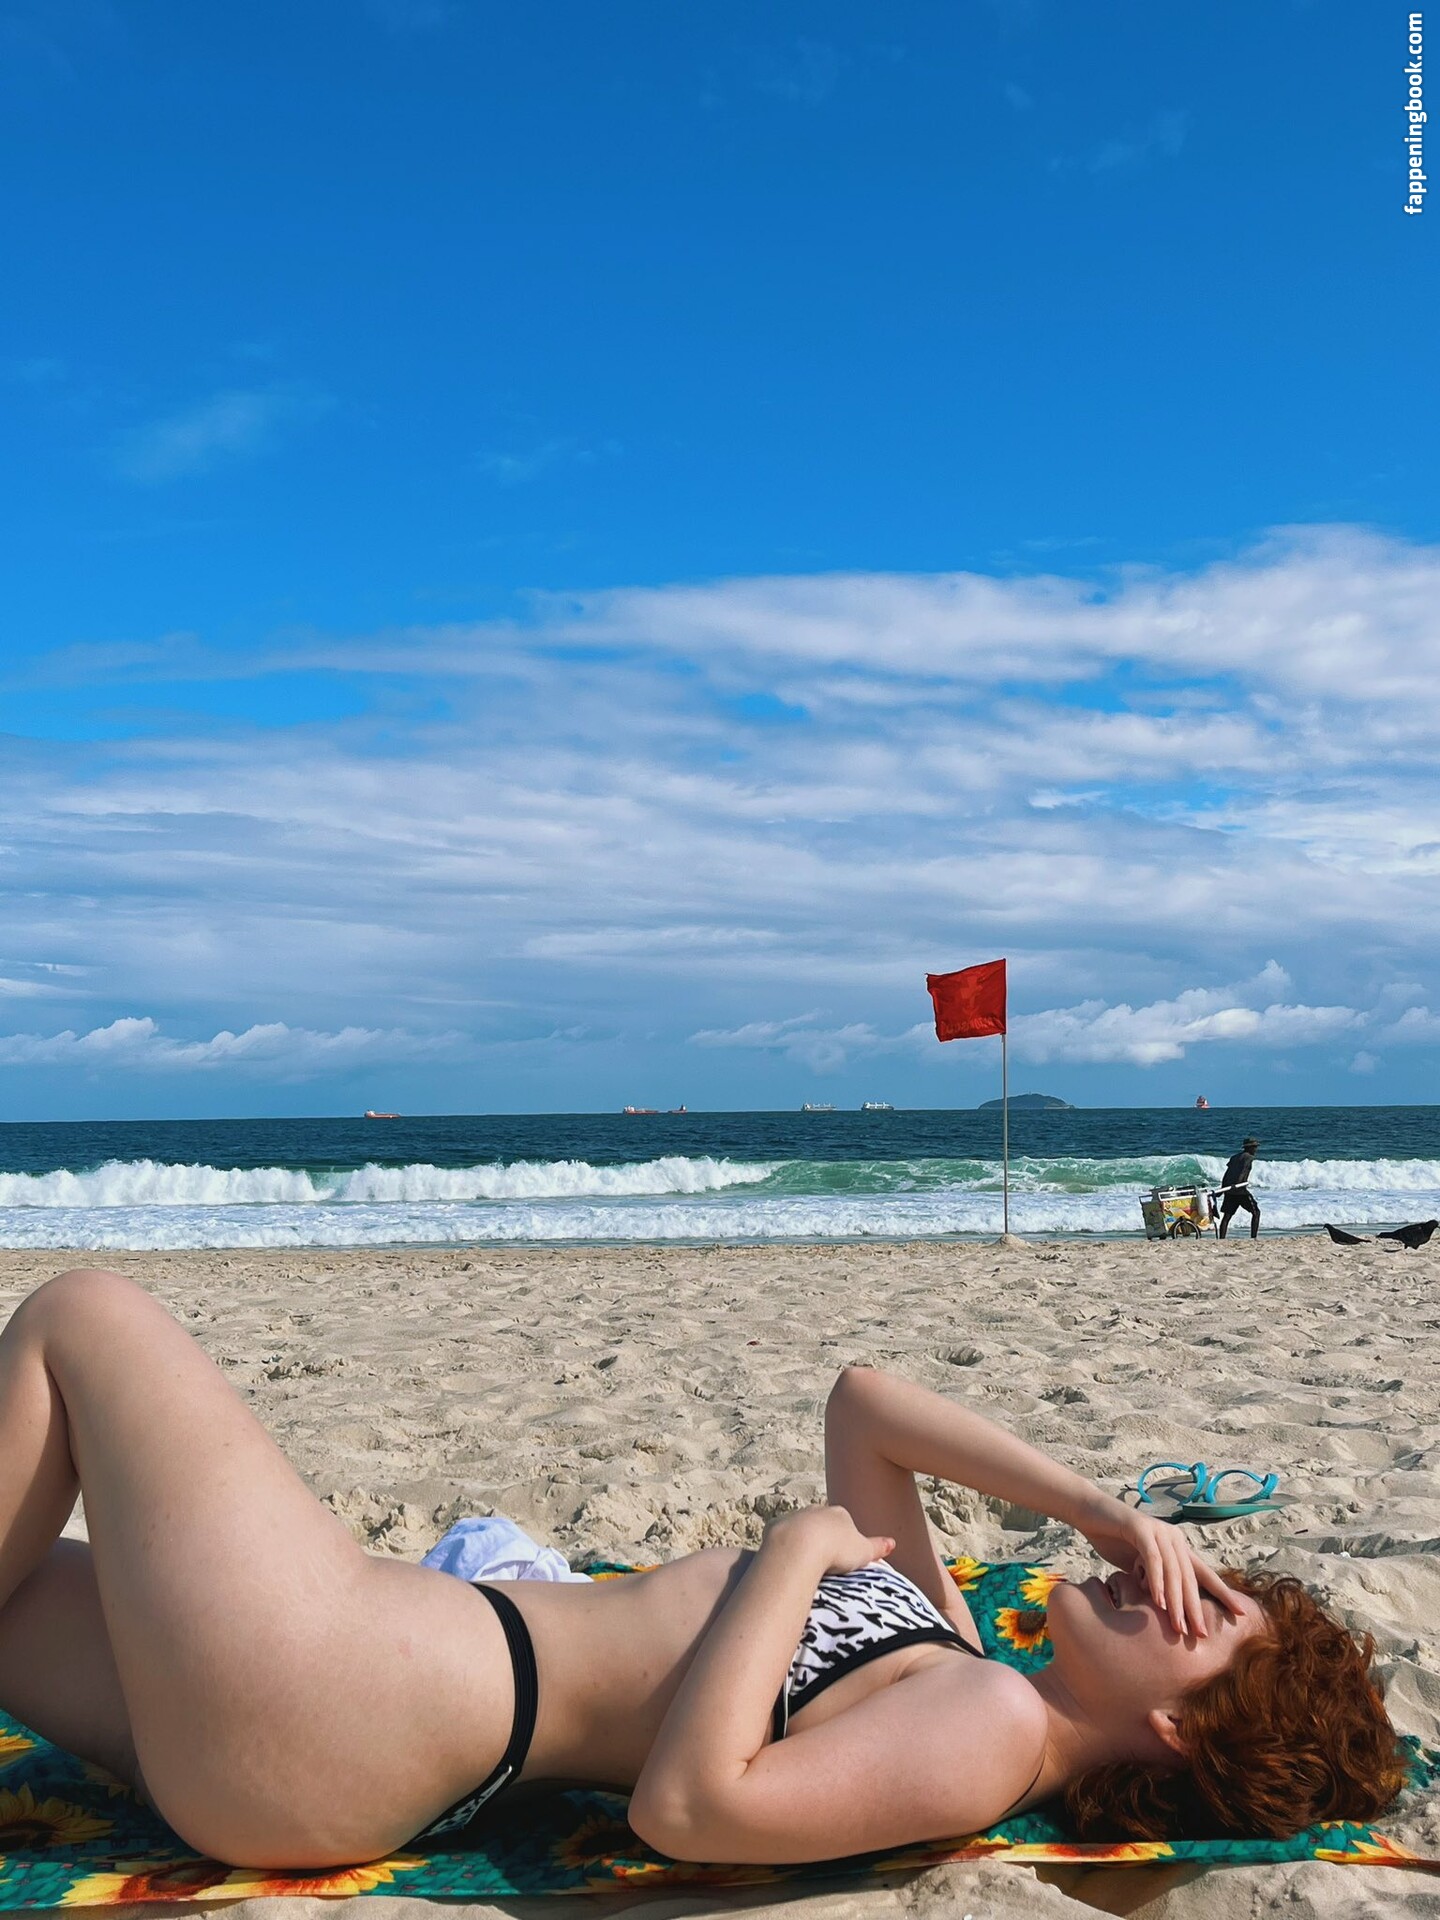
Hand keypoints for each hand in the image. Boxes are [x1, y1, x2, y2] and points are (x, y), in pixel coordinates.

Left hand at [763, 1504, 894, 1577]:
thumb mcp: (864, 1551)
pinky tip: (787, 1561)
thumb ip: (878, 1546)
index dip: (843, 1541)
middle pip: (821, 1524)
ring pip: (800, 1529)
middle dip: (822, 1539)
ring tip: (805, 1565)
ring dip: (802, 1543)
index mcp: (839, 1514)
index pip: (844, 1524)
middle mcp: (816, 1510)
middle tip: (824, 1563)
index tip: (842, 1558)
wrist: (801, 1546)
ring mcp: (795, 1516)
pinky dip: (784, 1547)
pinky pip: (781, 1536)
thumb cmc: (836, 1549)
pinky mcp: (776, 1526)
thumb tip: (893, 1542)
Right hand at [1079, 1497, 1244, 1638]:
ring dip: (1177, 1601)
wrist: (1089, 1513)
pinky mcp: (1141, 1529)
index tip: (1240, 1613)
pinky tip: (1159, 1601)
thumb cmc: (1113, 1540)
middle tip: (1200, 1634)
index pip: (1204, 1574)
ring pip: (1174, 1572)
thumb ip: (1153, 1582)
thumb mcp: (1137, 1567)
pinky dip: (1157, 1581)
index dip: (1223, 1593)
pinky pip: (1153, 1559)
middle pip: (1191, 1578)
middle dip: (1196, 1608)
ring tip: (1179, 1625)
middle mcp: (1174, 1538)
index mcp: (1177, 1547)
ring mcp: (1160, 1532)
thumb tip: (1166, 1608)